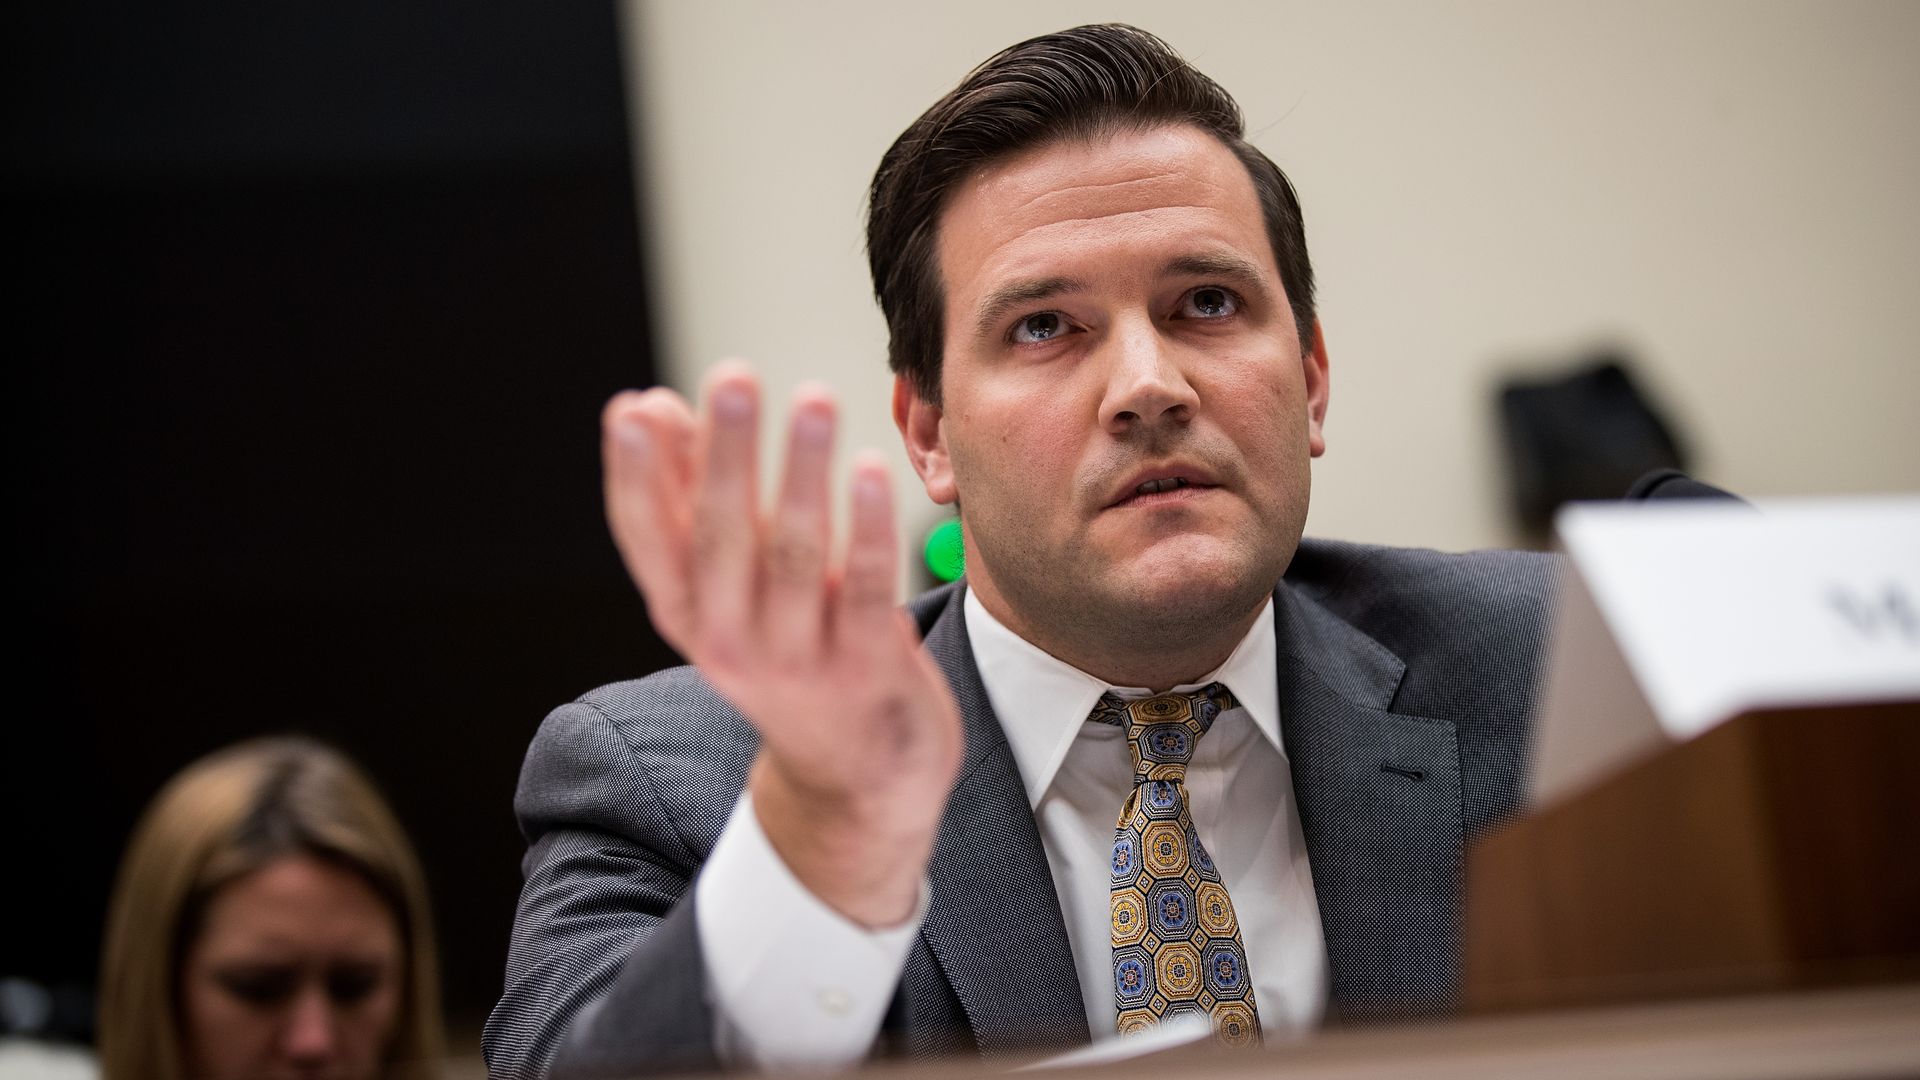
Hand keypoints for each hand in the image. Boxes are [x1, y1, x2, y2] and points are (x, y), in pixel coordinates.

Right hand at [601, 363, 962, 926]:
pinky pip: (868, 590)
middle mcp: (732, 642)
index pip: (647, 540)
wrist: (858, 781)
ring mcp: (800, 661)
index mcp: (688, 616)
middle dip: (726, 454)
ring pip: (798, 556)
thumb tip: (649, 406)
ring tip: (813, 400)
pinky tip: (870, 470)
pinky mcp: (868, 671)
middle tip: (734, 377)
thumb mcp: (730, 589)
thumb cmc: (790, 655)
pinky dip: (868, 529)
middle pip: (721, 537)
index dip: (636, 476)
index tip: (633, 408)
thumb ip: (694, 498)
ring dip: (804, 473)